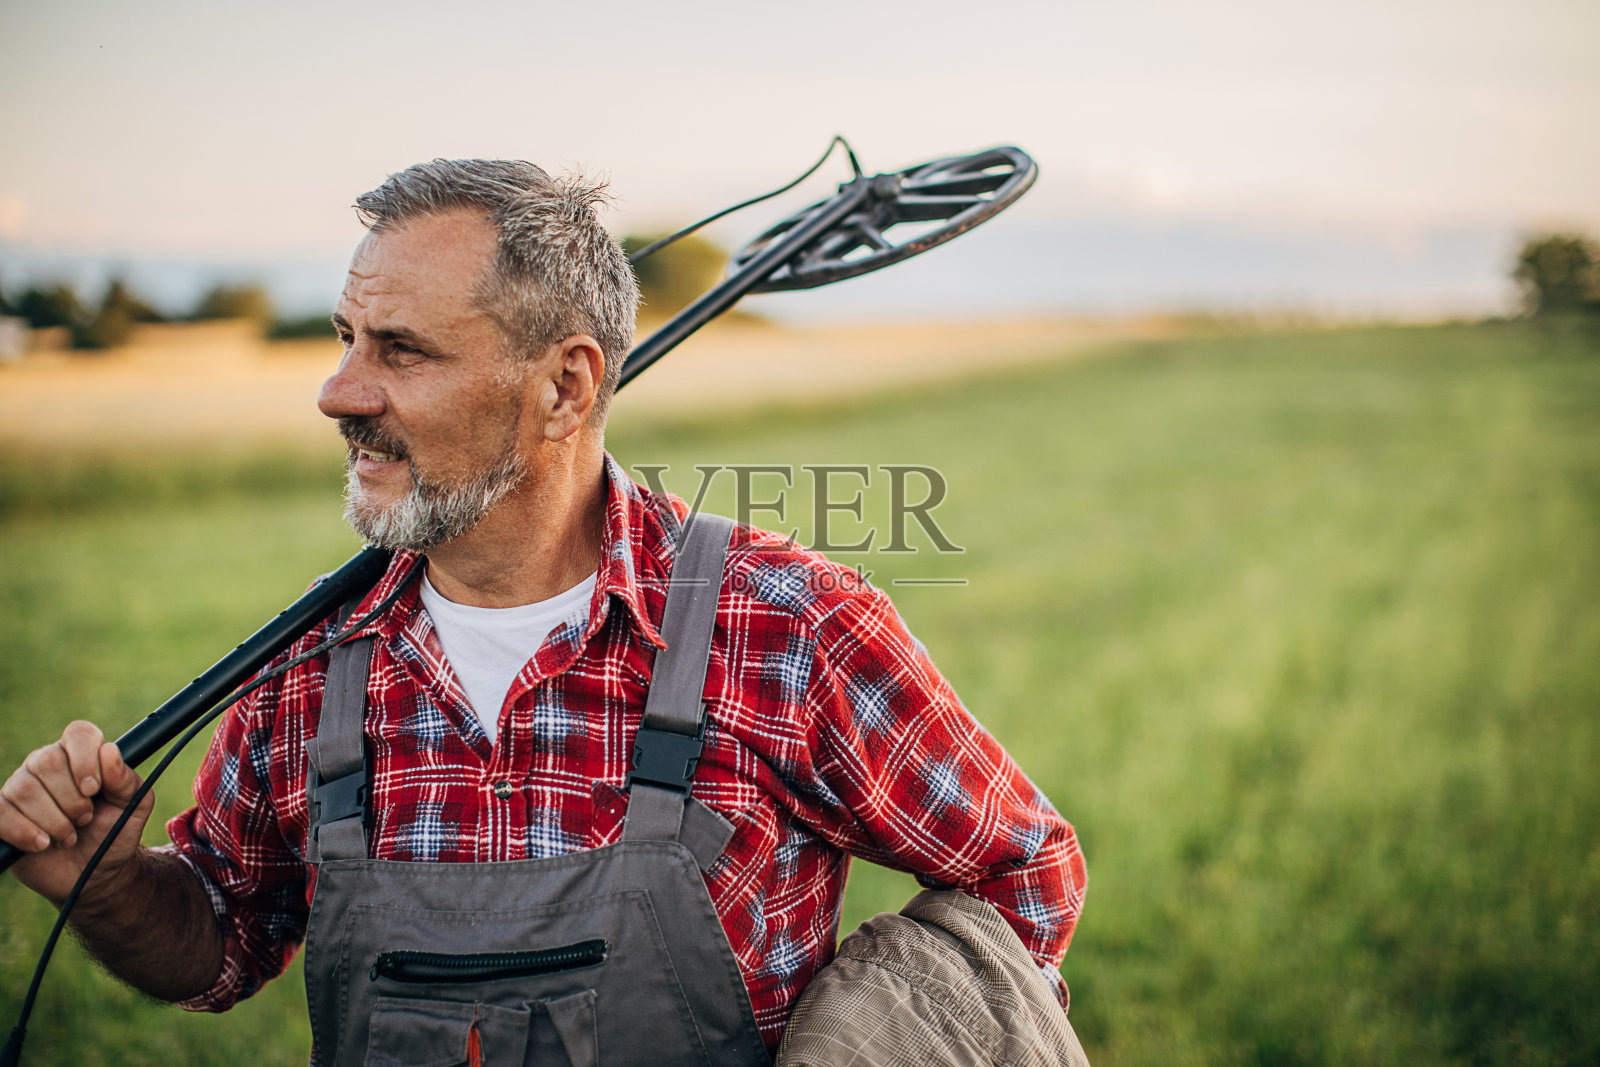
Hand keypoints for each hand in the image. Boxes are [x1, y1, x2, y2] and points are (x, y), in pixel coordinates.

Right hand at [0, 720, 153, 905]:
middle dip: (72, 798)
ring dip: (54, 821)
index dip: (85, 758)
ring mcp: (20, 787)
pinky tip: (43, 844)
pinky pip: (1, 813)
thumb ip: (126, 780)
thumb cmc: (114, 834)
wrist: (92, 873)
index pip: (78, 733)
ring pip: (25, 789)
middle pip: (48, 761)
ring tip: (69, 836)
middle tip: (85, 818)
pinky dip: (24, 832)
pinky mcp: (3, 814)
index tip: (94, 788)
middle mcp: (47, 764)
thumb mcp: (134, 808)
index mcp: (82, 755)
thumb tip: (109, 751)